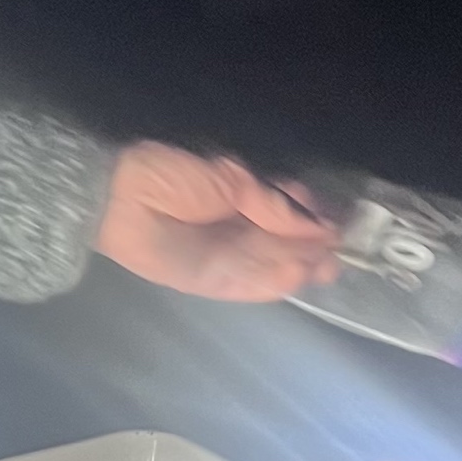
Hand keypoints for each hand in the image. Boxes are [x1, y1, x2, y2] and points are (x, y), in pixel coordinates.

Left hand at [97, 142, 340, 301]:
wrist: (123, 198)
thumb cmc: (173, 174)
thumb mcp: (233, 179)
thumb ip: (272, 204)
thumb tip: (315, 223)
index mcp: (244, 195)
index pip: (288, 211)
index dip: (314, 219)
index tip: (337, 225)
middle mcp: (238, 228)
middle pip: (285, 244)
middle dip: (313, 248)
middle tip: (338, 252)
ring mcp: (225, 257)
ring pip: (271, 266)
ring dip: (300, 267)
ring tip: (324, 266)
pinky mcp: (209, 281)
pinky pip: (246, 286)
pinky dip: (271, 284)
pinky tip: (296, 277)